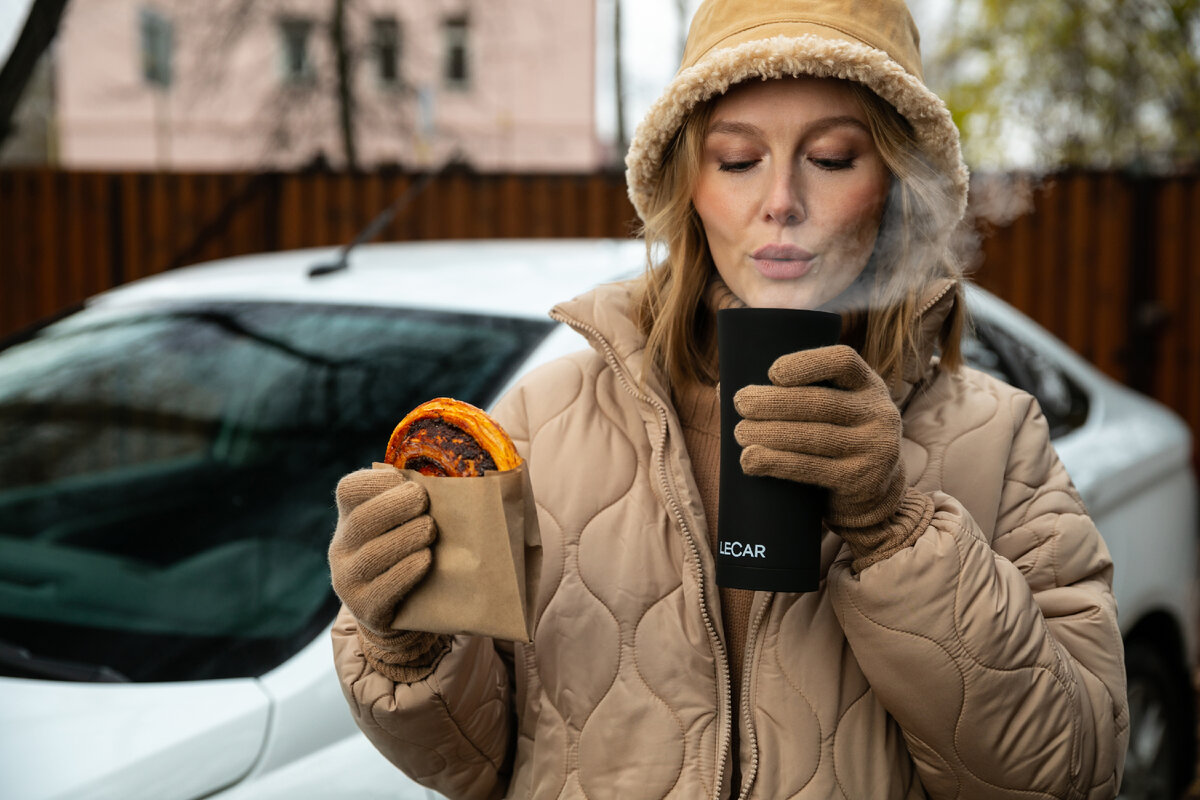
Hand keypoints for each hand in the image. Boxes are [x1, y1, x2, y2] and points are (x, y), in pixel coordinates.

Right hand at [329, 465, 436, 634]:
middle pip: (362, 521)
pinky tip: (425, 558)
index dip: (376, 481)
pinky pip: (382, 589)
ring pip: (372, 555)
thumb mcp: (402, 524)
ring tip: (430, 529)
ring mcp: (348, 579)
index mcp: (349, 518)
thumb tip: (444, 479)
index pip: (349, 490)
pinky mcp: (363, 608)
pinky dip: (406, 571)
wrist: (400, 610)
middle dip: (396, 506)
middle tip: (423, 502)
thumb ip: (413, 501)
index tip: (404, 480)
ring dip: (405, 537)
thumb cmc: (409, 552)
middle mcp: (341, 548)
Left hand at [733, 344, 905, 530]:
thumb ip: (792, 393)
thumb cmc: (836, 438)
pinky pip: (812, 470)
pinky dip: (776, 463)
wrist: (874, 493)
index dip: (806, 363)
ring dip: (768, 433)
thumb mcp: (833, 409)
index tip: (771, 372)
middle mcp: (878, 413)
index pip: (842, 361)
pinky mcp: (860, 480)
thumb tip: (721, 388)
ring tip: (739, 432)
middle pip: (820, 403)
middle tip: (740, 403)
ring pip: (813, 437)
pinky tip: (750, 460)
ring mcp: (874, 448)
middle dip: (773, 402)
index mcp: (868, 384)